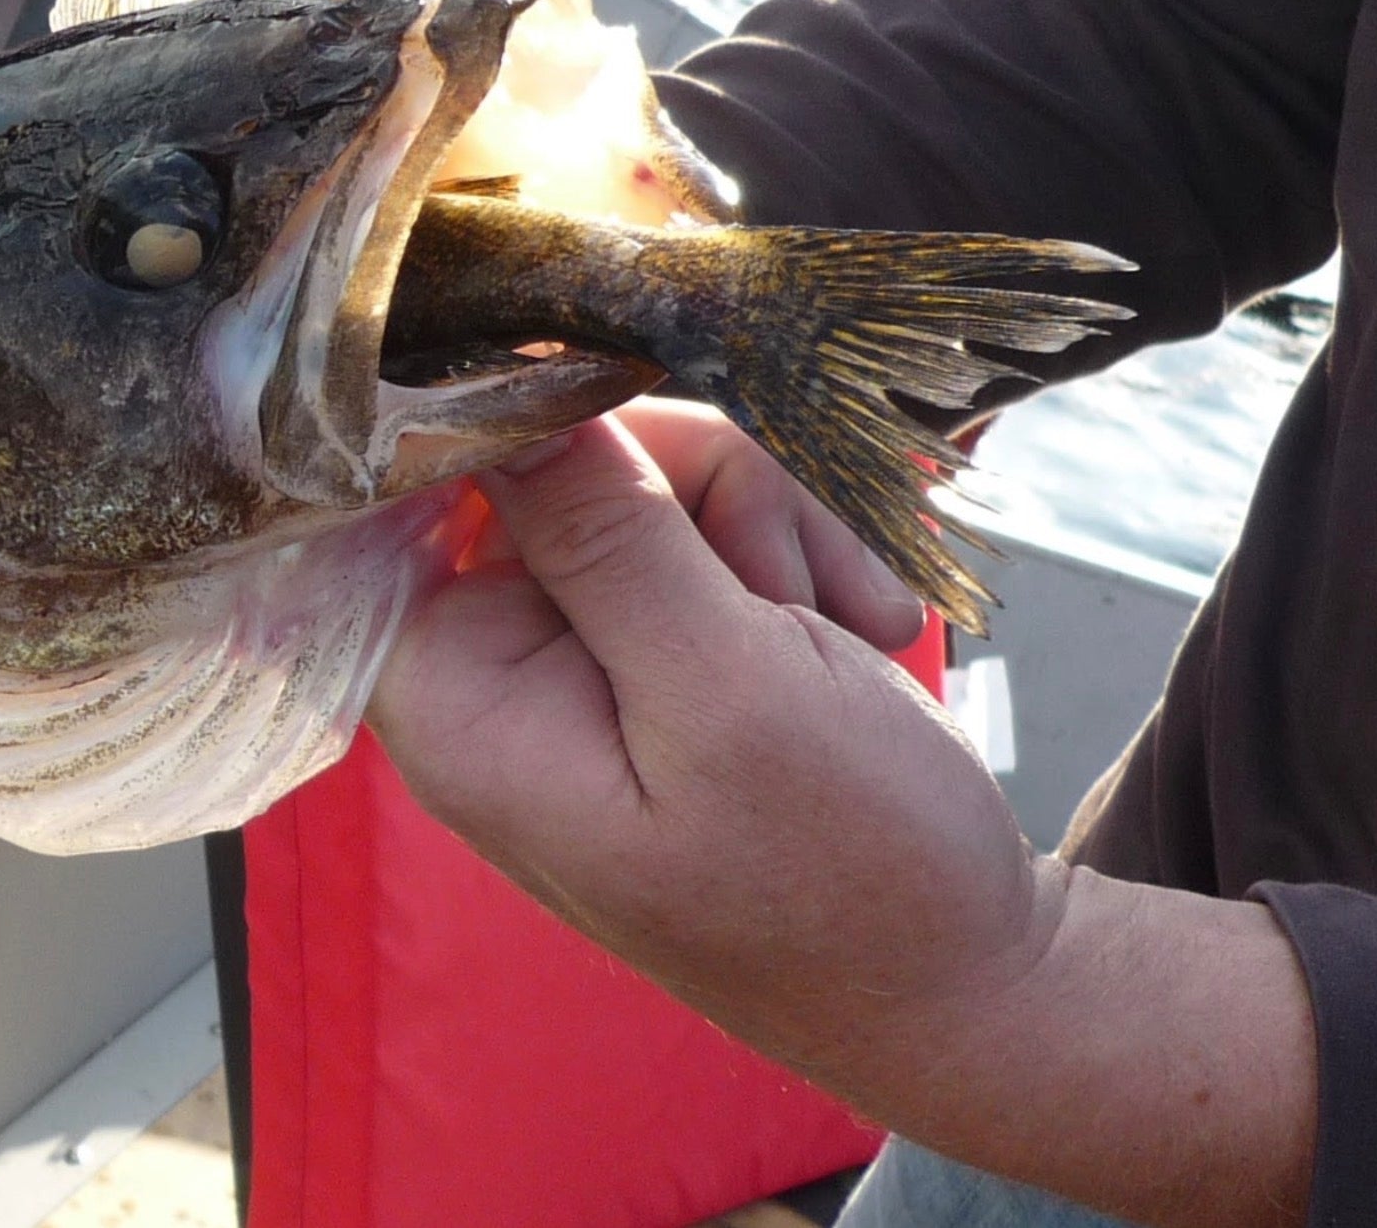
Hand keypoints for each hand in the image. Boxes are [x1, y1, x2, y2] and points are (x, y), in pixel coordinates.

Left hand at [372, 404, 1046, 1052]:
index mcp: (461, 702)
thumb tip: (495, 403)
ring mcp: (585, 662)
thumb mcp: (726, 689)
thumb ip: (607, 543)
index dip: (503, 423)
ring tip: (846, 632)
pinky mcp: (664, 653)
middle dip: (702, 495)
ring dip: (774, 533)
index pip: (405, 499)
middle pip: (556, 469)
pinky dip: (797, 567)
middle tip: (792, 585)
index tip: (611, 397)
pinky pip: (713, 536)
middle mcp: (499, 675)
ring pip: (655, 485)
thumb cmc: (848, 872)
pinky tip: (854, 637)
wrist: (971, 979)